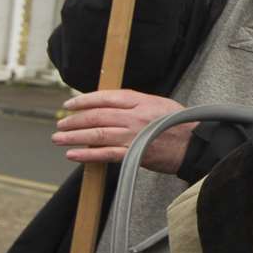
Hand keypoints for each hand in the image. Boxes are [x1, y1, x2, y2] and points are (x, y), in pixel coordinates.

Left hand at [52, 89, 194, 172]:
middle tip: (60, 123)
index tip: (69, 104)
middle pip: (97, 116)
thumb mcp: (158, 103)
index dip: (84, 100)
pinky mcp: (134, 154)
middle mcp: (135, 116)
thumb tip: (107, 105)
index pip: (106, 97)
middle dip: (74, 120)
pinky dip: (86, 155)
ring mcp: (134, 136)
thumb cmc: (177, 123)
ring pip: (97, 134)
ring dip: (74, 136)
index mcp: (141, 101)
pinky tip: (73, 154)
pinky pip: (105, 154)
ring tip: (59, 138)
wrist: (193, 145)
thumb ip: (134, 103)